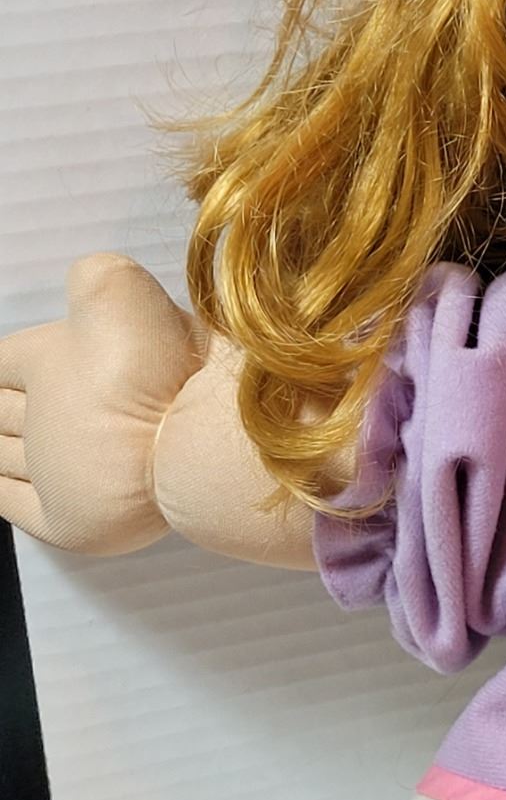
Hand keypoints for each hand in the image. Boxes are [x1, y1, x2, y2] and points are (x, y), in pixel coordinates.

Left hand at [0, 254, 206, 553]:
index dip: (7, 362)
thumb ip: (100, 277)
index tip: (9, 369)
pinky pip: (13, 501)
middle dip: (2, 406)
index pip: (6, 358)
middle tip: (9, 409)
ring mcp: (48, 471)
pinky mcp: (65, 521)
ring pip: (5, 453)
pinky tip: (0, 483)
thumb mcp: (127, 295)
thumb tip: (89, 277)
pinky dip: (1, 490)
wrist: (192, 442)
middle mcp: (38, 414)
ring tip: (4, 440)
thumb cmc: (165, 367)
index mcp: (46, 356)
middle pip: (1, 407)